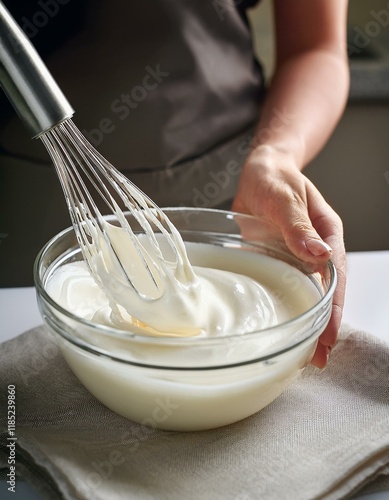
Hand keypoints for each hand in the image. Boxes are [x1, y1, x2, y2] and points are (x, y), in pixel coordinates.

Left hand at [232, 146, 345, 367]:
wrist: (259, 172)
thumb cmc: (275, 178)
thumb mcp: (285, 197)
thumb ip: (299, 226)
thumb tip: (319, 256)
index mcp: (327, 234)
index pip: (335, 276)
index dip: (333, 307)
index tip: (328, 334)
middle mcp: (314, 250)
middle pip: (325, 292)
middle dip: (324, 325)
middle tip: (318, 358)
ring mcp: (296, 257)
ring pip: (306, 294)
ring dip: (307, 321)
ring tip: (304, 354)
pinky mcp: (278, 260)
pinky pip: (284, 287)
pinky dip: (286, 307)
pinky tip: (282, 325)